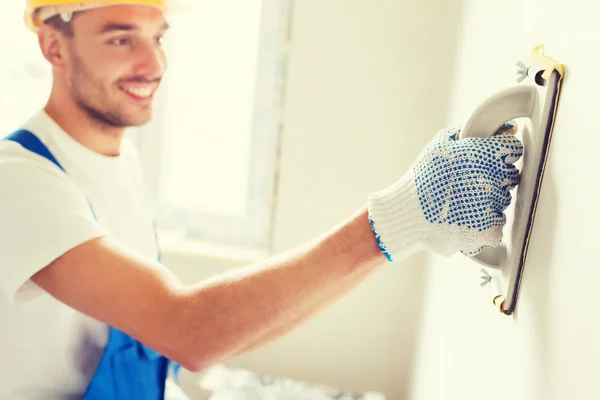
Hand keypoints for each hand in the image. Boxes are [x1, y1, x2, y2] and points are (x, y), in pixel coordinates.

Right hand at [367, 122, 522, 261]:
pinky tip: (463, 219)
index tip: (486, 161)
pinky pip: (497, 224)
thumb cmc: (421, 177)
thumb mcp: (440, 144)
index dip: (499, 154)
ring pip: (502, 201)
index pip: (513, 149)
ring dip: (487, 202)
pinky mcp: (489, 231)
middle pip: (509, 176)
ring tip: (459, 204)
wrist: (406, 214)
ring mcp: (492, 207)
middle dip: (492, 178)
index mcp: (483, 154)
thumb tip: (508, 127)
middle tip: (466, 185)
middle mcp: (492, 180)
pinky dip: (483, 224)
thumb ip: (471, 131)